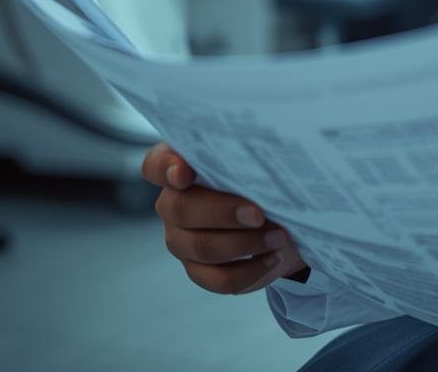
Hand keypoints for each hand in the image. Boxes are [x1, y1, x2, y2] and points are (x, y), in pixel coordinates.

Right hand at [141, 141, 308, 294]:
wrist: (281, 216)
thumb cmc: (263, 178)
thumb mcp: (258, 162)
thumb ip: (248, 158)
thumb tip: (264, 162)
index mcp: (181, 167)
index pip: (156, 165)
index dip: (165, 168)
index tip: (184, 174)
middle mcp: (173, 204)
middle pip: (181, 209)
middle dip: (222, 212)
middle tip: (259, 214)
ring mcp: (182, 240)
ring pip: (202, 247)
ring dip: (245, 243)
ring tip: (279, 236)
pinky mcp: (199, 271)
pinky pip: (219, 278)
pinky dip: (249, 271)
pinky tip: (272, 258)